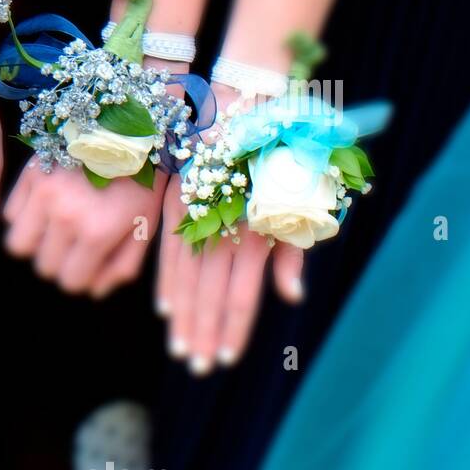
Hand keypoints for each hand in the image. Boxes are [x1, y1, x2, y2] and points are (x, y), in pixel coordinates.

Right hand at [4, 159, 165, 297]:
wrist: (129, 128)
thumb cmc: (142, 182)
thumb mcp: (144, 227)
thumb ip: (122, 266)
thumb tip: (94, 291)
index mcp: (97, 233)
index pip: (70, 281)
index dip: (79, 277)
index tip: (86, 264)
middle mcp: (65, 218)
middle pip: (44, 266)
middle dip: (59, 262)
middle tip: (72, 247)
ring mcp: (43, 195)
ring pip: (18, 245)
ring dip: (35, 244)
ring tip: (51, 232)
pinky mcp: (30, 176)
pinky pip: (11, 214)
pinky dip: (24, 217)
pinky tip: (44, 207)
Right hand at [156, 83, 305, 373]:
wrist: (249, 103)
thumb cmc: (287, 154)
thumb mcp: (303, 201)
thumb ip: (293, 253)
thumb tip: (291, 298)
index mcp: (256, 230)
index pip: (241, 294)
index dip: (233, 328)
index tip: (226, 358)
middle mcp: (222, 226)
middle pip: (209, 293)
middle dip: (202, 332)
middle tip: (196, 366)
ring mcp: (195, 214)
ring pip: (186, 277)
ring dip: (183, 315)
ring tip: (180, 346)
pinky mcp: (179, 199)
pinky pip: (168, 250)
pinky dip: (167, 281)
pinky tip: (166, 307)